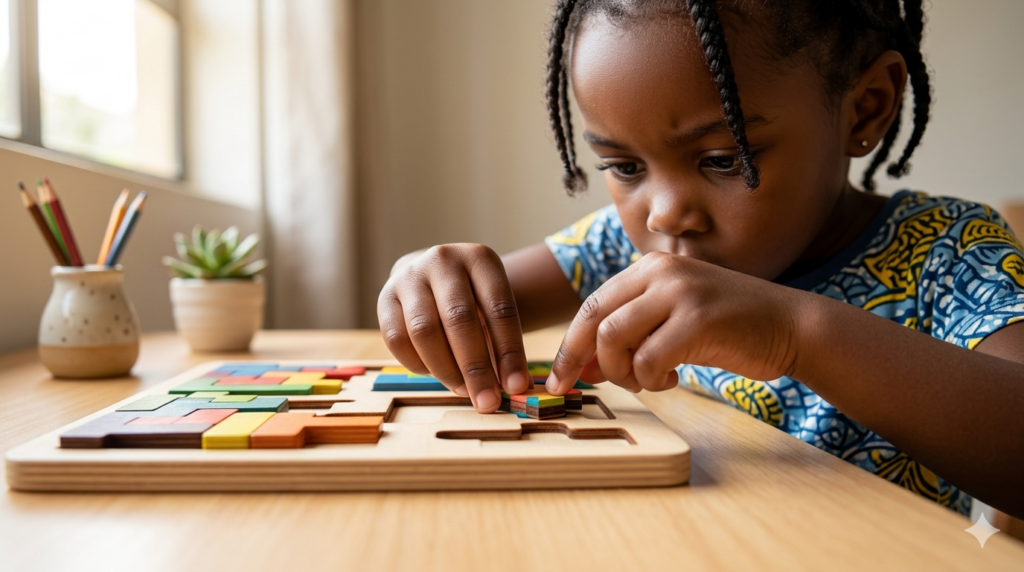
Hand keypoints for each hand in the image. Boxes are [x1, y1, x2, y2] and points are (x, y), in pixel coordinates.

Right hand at [377, 244, 532, 411]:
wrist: (434, 276)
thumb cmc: (472, 299)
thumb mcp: (493, 306)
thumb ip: (501, 342)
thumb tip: (511, 387)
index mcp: (480, 258)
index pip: (499, 309)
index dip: (509, 352)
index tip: (516, 386)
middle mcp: (442, 260)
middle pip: (460, 320)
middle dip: (476, 367)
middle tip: (487, 402)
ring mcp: (409, 277)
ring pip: (425, 331)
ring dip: (446, 370)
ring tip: (464, 392)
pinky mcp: (385, 298)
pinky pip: (398, 340)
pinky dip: (418, 365)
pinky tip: (436, 376)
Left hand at [546, 252, 802, 393]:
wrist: (792, 326)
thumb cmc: (730, 329)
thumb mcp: (671, 326)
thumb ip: (630, 339)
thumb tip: (583, 367)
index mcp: (650, 267)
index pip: (592, 304)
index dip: (570, 344)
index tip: (558, 376)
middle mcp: (660, 271)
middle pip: (593, 317)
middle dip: (575, 358)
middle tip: (571, 387)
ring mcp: (679, 292)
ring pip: (613, 338)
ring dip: (621, 372)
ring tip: (644, 381)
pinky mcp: (698, 319)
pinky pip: (647, 359)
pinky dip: (650, 380)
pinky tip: (670, 380)